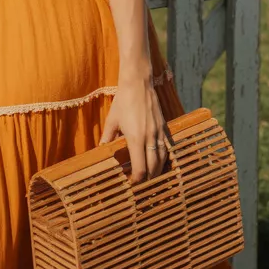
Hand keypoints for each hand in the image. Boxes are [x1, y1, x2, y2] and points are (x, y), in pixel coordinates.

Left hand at [99, 67, 172, 183]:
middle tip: (142, 185)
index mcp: (135, 138)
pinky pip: (167, 147)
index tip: (132, 183)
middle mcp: (150, 138)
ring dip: (158, 170)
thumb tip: (100, 150)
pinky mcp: (164, 126)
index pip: (140, 168)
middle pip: (153, 167)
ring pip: (162, 159)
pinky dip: (165, 157)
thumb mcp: (112, 120)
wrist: (138, 83)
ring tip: (152, 177)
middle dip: (148, 178)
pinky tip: (161, 161)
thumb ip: (107, 137)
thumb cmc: (123, 101)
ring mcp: (159, 132)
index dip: (137, 179)